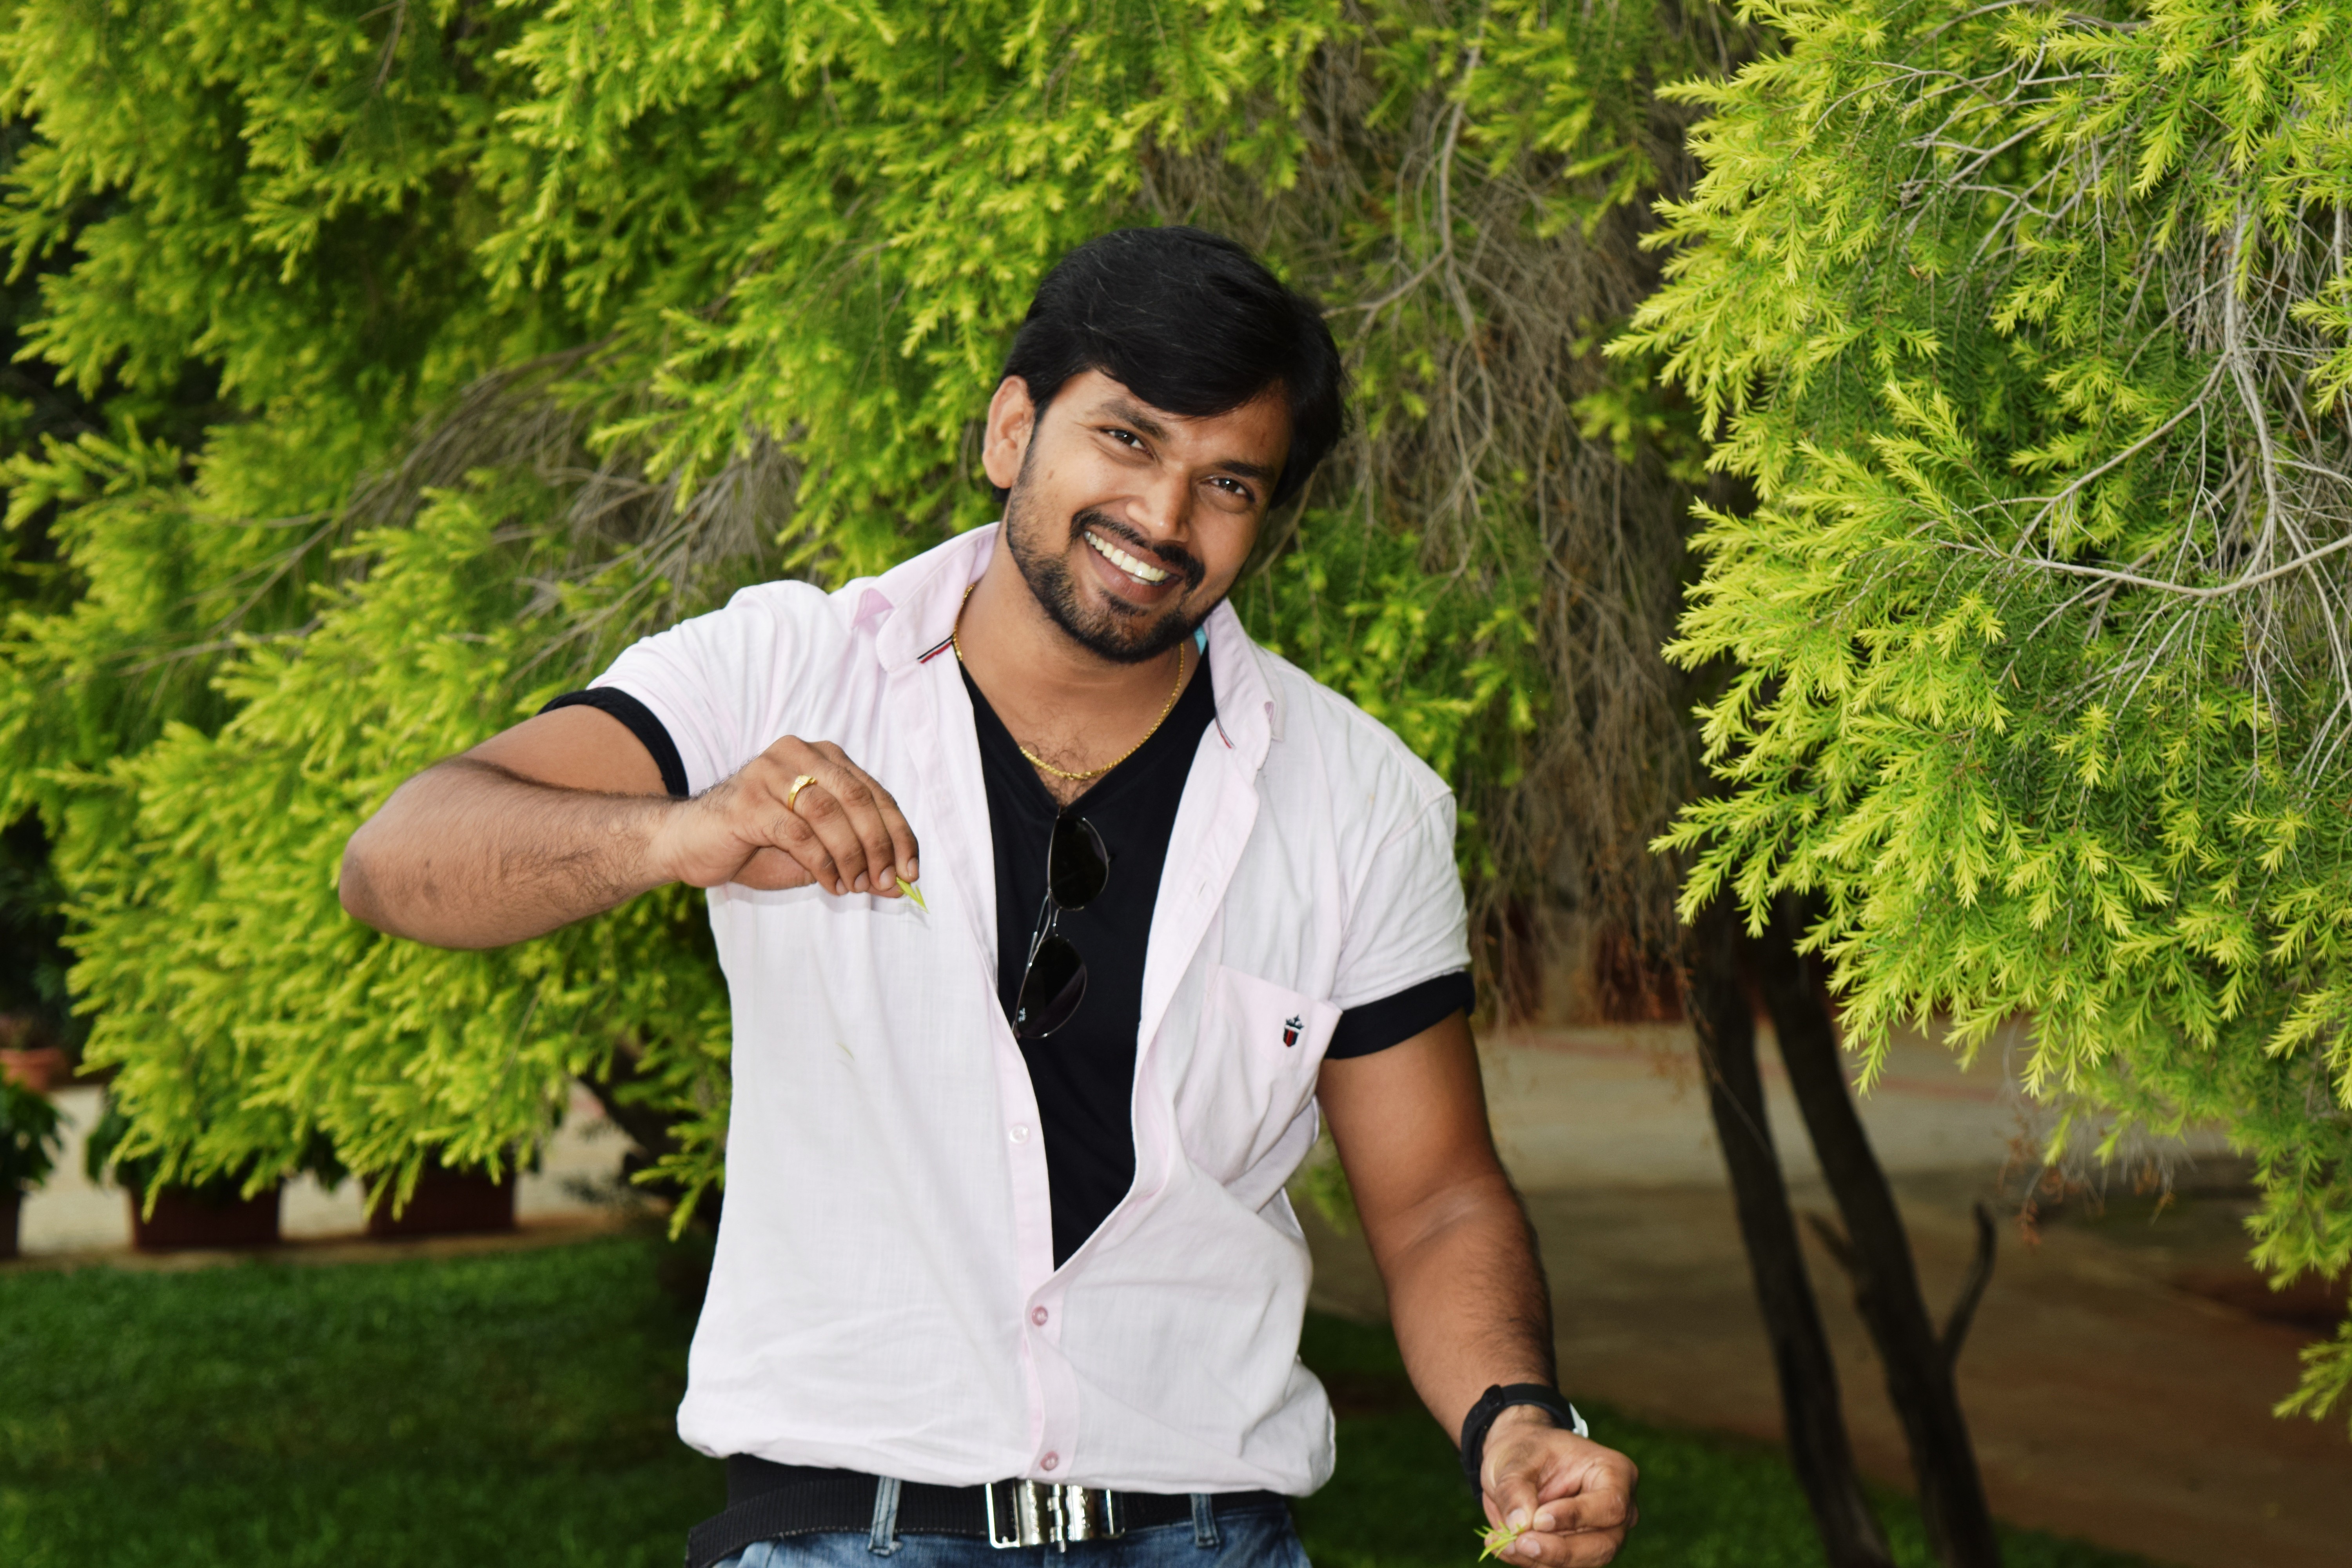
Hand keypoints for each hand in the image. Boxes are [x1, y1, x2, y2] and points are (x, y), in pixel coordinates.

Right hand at [652, 737, 918, 896]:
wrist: (689, 843)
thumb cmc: (757, 845)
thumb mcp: (818, 854)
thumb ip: (858, 862)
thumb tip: (900, 885)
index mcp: (821, 756)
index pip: (874, 791)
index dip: (898, 832)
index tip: (911, 869)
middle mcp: (798, 754)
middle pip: (857, 797)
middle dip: (879, 845)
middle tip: (886, 881)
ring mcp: (769, 774)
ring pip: (829, 813)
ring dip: (851, 856)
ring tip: (857, 886)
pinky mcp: (747, 802)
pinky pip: (798, 833)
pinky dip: (822, 863)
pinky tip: (831, 884)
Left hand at [1480, 1406, 1639, 1564]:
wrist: (1518, 1462)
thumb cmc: (1525, 1451)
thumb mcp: (1514, 1458)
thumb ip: (1515, 1489)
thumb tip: (1519, 1524)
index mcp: (1615, 1473)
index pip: (1610, 1505)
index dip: (1576, 1516)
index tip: (1538, 1519)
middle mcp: (1617, 1510)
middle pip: (1602, 1545)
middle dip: (1560, 1551)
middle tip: (1520, 1543)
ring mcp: (1602, 1535)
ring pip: (1582, 1563)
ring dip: (1541, 1560)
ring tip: (1504, 1543)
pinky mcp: (1581, 1553)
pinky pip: (1561, 1567)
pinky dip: (1531, 1562)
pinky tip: (1504, 1547)